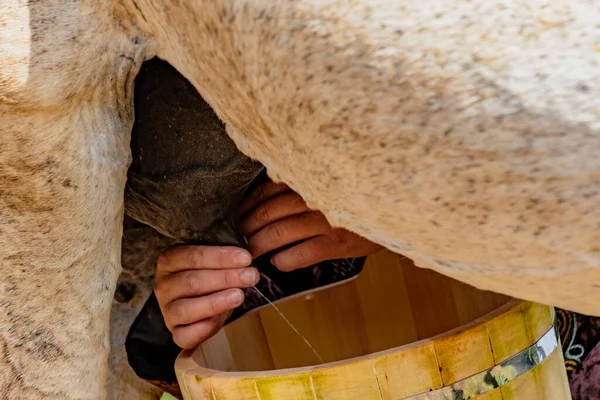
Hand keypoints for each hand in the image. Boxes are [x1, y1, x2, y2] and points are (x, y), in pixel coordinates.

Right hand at [154, 245, 257, 348]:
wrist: (206, 299)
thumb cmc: (212, 275)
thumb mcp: (216, 262)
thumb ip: (226, 258)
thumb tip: (245, 257)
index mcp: (170, 261)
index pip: (193, 256)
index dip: (220, 257)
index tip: (246, 258)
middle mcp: (164, 285)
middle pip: (192, 281)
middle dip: (225, 278)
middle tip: (250, 276)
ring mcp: (167, 311)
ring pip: (185, 309)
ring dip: (215, 302)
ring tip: (239, 296)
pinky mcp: (175, 332)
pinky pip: (184, 336)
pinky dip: (202, 329)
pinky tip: (219, 320)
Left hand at [237, 181, 381, 270]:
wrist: (391, 212)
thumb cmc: (354, 197)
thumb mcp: (327, 182)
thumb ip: (300, 185)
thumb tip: (264, 200)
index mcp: (307, 179)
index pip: (264, 193)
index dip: (245, 207)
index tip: (235, 217)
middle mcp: (312, 197)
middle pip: (266, 214)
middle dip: (245, 229)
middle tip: (235, 240)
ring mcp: (324, 221)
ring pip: (278, 234)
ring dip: (259, 246)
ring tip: (249, 255)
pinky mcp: (336, 244)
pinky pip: (300, 254)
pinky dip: (283, 260)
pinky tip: (277, 262)